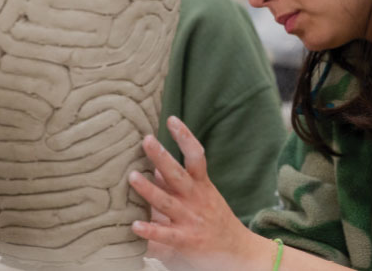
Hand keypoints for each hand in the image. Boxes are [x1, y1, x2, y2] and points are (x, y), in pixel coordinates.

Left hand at [129, 116, 267, 269]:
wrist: (239, 253)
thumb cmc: (216, 222)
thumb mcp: (204, 197)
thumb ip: (181, 184)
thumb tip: (156, 167)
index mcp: (202, 186)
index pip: (195, 156)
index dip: (185, 137)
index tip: (171, 119)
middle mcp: (196, 200)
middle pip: (178, 174)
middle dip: (162, 156)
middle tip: (146, 140)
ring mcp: (190, 220)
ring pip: (167, 202)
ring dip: (149, 190)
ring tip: (132, 177)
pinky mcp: (186, 241)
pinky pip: (166, 235)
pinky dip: (150, 230)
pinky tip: (134, 225)